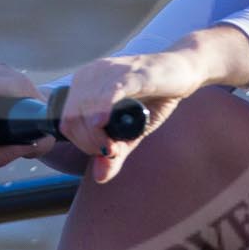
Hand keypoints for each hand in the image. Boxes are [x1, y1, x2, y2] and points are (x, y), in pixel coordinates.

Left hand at [60, 26, 248, 183]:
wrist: (183, 71)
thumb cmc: (155, 98)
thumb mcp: (132, 131)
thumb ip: (115, 152)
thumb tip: (100, 178)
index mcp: (85, 84)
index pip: (65, 121)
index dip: (81, 143)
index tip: (103, 151)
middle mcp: (91, 74)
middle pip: (71, 118)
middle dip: (88, 143)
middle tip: (111, 151)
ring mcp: (109, 71)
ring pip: (85, 108)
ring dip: (96, 135)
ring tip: (115, 145)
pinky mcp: (131, 72)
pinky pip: (108, 91)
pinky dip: (102, 109)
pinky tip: (105, 123)